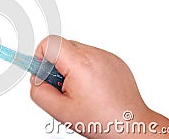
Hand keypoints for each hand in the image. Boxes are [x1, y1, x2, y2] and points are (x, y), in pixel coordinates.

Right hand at [30, 35, 168, 138]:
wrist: (133, 126)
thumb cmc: (101, 120)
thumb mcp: (60, 111)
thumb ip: (39, 92)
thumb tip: (36, 79)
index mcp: (80, 64)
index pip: (50, 42)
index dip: (40, 56)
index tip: (43, 73)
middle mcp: (95, 55)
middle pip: (62, 46)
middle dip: (55, 64)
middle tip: (61, 87)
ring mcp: (107, 56)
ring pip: (76, 51)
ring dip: (71, 66)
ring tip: (79, 90)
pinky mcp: (115, 60)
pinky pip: (91, 56)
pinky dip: (85, 68)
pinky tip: (92, 88)